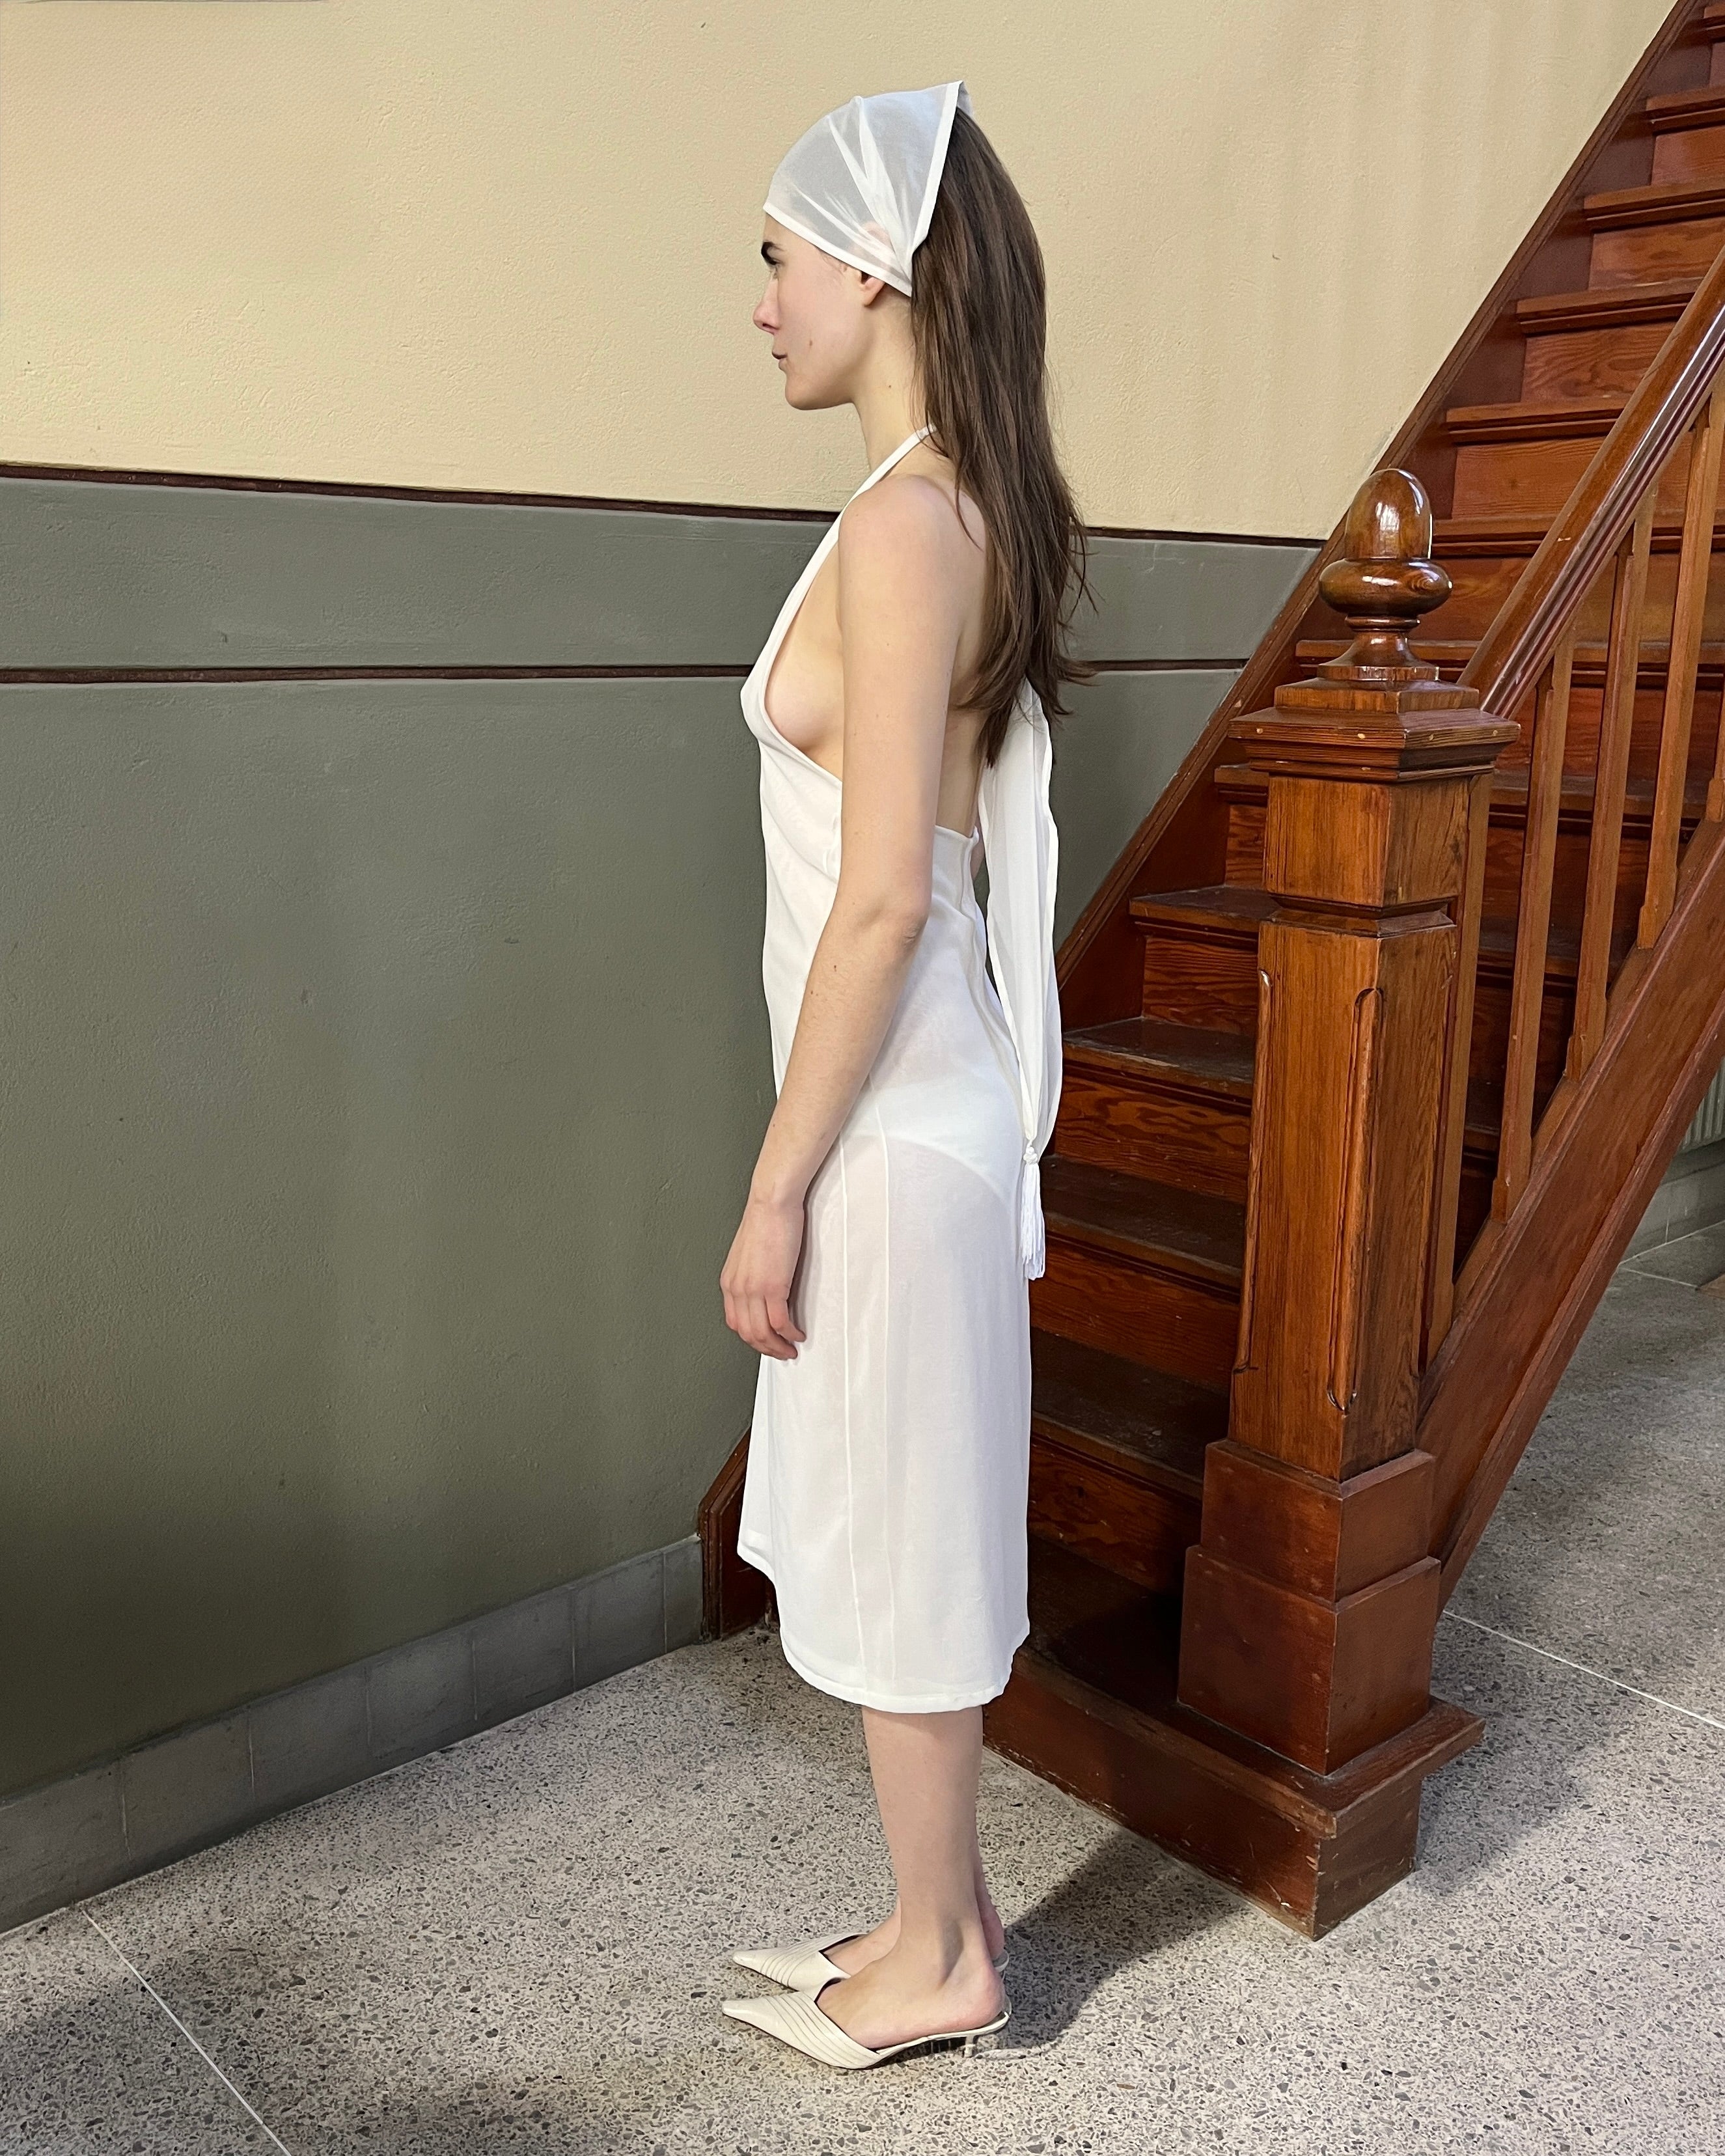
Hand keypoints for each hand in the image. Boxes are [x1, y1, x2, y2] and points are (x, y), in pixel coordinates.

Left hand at [721, 1192, 807, 1359]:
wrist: (771, 1203)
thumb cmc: (765, 1221)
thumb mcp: (749, 1254)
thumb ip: (752, 1275)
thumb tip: (765, 1290)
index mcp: (730, 1281)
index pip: (735, 1322)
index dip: (751, 1338)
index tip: (766, 1342)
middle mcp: (737, 1288)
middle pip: (748, 1333)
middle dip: (766, 1348)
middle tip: (782, 1352)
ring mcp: (754, 1289)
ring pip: (762, 1333)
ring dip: (778, 1346)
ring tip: (791, 1348)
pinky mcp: (773, 1286)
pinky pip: (780, 1322)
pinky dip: (790, 1333)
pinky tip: (798, 1334)